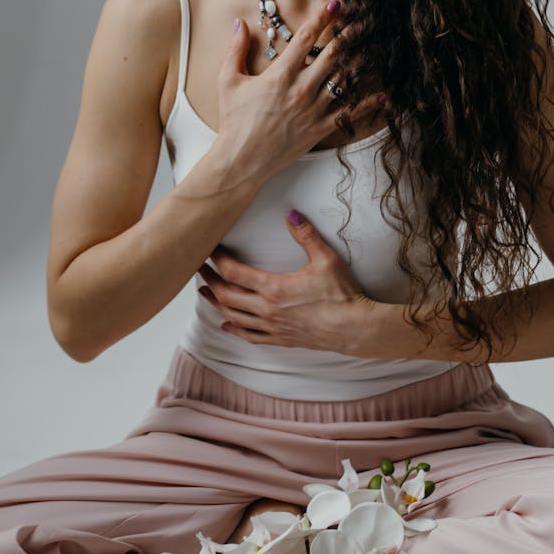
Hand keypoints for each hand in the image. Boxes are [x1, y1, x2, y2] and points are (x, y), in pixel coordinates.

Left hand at [198, 211, 377, 353]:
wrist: (354, 328)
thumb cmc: (342, 294)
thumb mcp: (326, 259)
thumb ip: (306, 235)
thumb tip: (291, 214)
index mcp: (273, 288)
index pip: (234, 272)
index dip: (217, 260)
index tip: (209, 250)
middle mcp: (267, 309)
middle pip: (226, 295)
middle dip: (210, 281)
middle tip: (199, 269)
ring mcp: (273, 327)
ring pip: (234, 317)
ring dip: (216, 304)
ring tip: (205, 294)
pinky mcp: (281, 339)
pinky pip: (251, 336)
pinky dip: (235, 330)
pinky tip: (227, 326)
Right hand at [215, 0, 384, 178]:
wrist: (242, 158)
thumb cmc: (234, 120)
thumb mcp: (228, 81)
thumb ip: (236, 50)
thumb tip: (239, 24)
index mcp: (280, 75)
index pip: (305, 38)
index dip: (322, 18)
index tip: (335, 3)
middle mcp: (301, 89)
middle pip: (332, 55)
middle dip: (348, 35)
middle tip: (361, 21)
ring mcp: (313, 109)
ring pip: (343, 80)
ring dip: (358, 62)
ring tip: (372, 47)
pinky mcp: (320, 129)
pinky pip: (349, 114)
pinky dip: (367, 105)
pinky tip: (382, 96)